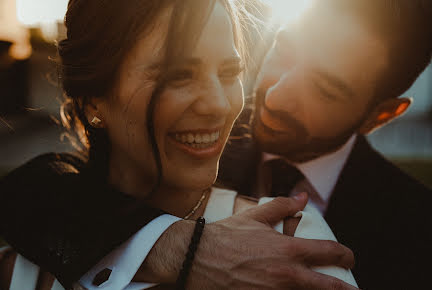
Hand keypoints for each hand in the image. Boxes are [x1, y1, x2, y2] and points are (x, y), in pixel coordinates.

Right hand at [136, 194, 356, 288]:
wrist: (198, 258)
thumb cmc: (227, 236)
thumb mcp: (255, 216)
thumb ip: (283, 206)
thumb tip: (303, 198)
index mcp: (289, 249)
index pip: (330, 252)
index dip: (346, 255)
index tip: (349, 258)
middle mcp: (288, 275)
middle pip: (331, 287)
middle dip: (346, 289)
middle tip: (352, 289)